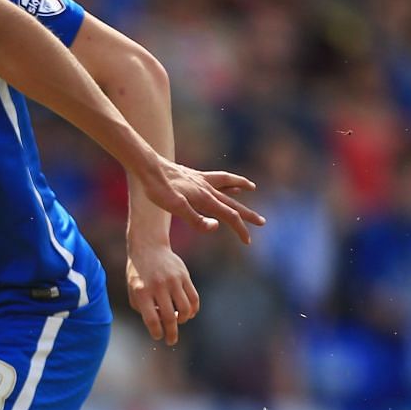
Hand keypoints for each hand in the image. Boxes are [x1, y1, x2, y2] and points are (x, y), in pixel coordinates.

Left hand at [125, 238, 198, 345]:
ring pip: (186, 309)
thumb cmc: (139, 274)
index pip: (152, 319)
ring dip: (183, 320)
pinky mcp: (184, 276)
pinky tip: (188, 313)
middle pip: (170, 317)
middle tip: (171, 341)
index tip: (159, 336)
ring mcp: (173, 280)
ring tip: (178, 321)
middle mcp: (158, 286)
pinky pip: (194, 298)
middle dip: (171, 333)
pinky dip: (193, 310)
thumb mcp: (134, 291)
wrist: (148, 248)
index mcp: (142, 291)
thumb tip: (160, 324)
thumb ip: (143, 309)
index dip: (157, 332)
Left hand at [140, 158, 262, 244]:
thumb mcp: (175, 208)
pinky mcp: (193, 176)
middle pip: (233, 203)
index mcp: (205, 199)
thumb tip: (217, 226)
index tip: (248, 241)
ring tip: (251, 188)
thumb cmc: (159, 189)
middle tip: (262, 222)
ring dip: (240, 187)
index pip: (229, 216)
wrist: (148, 167)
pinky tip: (228, 181)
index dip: (240, 230)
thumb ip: (196, 220)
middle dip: (247, 215)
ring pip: (227, 184)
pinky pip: (216, 178)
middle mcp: (207, 188)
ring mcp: (201, 180)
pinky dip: (226, 180)